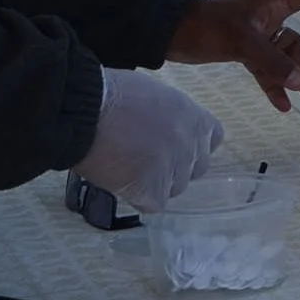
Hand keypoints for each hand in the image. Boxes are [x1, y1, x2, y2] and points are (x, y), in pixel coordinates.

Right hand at [74, 68, 223, 212]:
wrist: (87, 108)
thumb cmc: (115, 95)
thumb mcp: (158, 95)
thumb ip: (173, 118)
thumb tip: (168, 131)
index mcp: (196, 119)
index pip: (212, 141)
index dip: (192, 146)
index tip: (173, 146)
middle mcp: (191, 145)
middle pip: (193, 170)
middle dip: (173, 168)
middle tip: (144, 159)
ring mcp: (173, 168)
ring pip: (172, 189)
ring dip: (153, 184)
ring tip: (126, 167)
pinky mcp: (151, 188)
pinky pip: (151, 204)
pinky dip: (136, 197)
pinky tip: (120, 180)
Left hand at [166, 0, 299, 111]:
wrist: (170, 32)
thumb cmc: (207, 26)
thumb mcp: (241, 42)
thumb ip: (272, 63)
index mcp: (274, 2)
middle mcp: (270, 15)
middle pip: (299, 37)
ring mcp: (258, 33)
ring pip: (284, 56)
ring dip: (290, 77)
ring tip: (299, 99)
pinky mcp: (245, 48)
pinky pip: (268, 67)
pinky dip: (274, 83)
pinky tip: (281, 104)